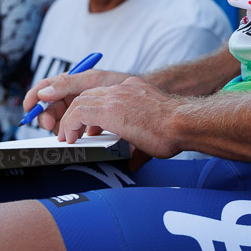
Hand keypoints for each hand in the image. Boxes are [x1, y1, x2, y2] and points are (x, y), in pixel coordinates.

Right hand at [23, 68, 131, 131]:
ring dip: (62, 127)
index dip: (33, 98)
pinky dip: (77, 133)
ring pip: (61, 122)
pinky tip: (86, 135)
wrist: (143, 99)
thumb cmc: (118, 82)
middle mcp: (72, 97)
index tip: (28, 108)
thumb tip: (43, 92)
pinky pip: (76, 131)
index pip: (44, 88)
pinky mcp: (89, 125)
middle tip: (50, 126)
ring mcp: (80, 111)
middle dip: (47, 117)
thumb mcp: (93, 79)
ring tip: (70, 131)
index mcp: (70, 83)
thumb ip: (68, 83)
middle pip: (50, 108)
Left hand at [56, 77, 182, 158]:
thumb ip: (139, 144)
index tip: (86, 129)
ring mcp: (115, 96)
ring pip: (79, 102)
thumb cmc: (174, 130)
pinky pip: (79, 113)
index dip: (90, 111)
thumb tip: (134, 162)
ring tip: (67, 138)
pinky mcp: (109, 109)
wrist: (183, 123)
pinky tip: (71, 138)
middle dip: (75, 115)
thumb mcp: (152, 130)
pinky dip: (70, 125)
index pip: (102, 95)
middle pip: (87, 95)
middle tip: (72, 134)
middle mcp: (122, 88)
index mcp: (133, 89)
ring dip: (69, 121)